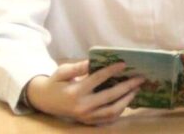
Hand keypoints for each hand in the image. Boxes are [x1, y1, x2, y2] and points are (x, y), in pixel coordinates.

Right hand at [26, 60, 143, 125]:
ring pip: (112, 111)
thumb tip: (94, 61)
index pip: (97, 79)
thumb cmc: (55, 82)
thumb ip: (78, 67)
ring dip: (126, 101)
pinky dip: (120, 110)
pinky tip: (127, 101)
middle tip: (139, 79)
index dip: (111, 71)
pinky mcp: (89, 122)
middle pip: (110, 96)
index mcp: (75, 91)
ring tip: (136, 90)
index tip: (123, 64)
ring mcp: (87, 117)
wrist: (45, 101)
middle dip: (126, 87)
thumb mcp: (63, 71)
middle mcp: (83, 106)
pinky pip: (108, 119)